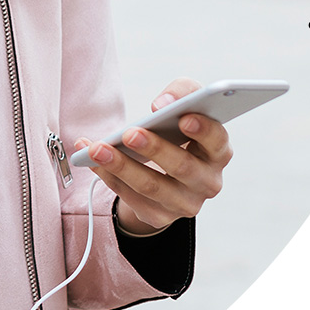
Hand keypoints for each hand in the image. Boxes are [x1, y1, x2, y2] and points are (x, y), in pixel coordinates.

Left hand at [75, 77, 233, 236]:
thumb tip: (161, 105)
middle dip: (154, 149)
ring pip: (151, 186)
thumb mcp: (185, 107)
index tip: (183, 117)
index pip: (217, 142)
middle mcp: (207, 182)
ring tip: (98, 148)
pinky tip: (91, 159)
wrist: (167, 174)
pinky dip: (108, 176)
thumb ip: (181, 94)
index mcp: (218, 152)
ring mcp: (184, 203)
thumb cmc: (178, 133)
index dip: (202, 130)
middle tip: (130, 132)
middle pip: (182, 167)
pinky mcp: (159, 216)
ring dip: (121, 166)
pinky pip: (130, 197)